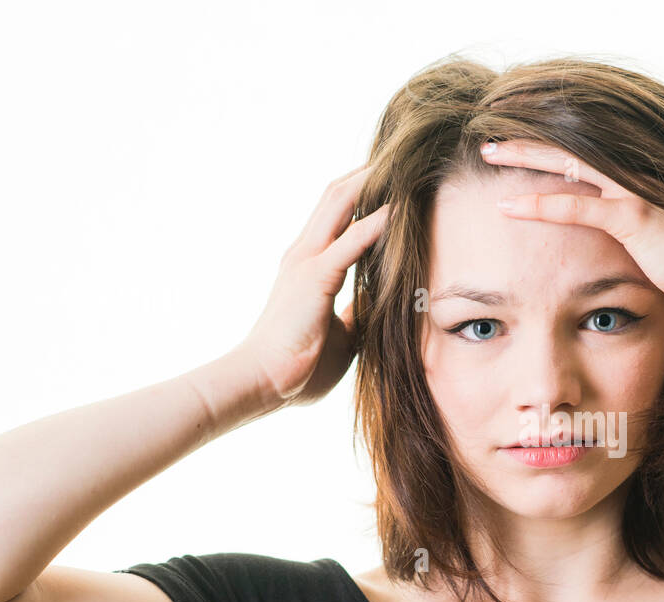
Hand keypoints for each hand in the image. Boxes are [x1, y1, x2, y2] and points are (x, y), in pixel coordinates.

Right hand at [238, 164, 390, 408]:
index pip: (335, 216)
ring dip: (371, 183)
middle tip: (400, 155)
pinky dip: (377, 222)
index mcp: (307, 266)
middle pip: (336, 197)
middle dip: (367, 173)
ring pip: (340, 205)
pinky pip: (351, 241)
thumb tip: (377, 307)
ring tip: (402, 164)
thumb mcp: (339, 335)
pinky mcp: (314, 278)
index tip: (391, 180)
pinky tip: (400, 208)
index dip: (361, 194)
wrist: (261, 383)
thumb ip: (355, 314)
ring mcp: (306, 262)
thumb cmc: (296, 368)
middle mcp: (304, 254)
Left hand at [480, 138, 663, 315]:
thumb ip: (633, 241)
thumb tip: (621, 254)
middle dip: (525, 143)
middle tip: (488, 140)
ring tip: (488, 152)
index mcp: (635, 184)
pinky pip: (577, 208)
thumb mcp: (659, 248)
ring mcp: (633, 194)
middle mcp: (632, 180)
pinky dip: (540, 205)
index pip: (582, 159)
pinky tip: (510, 206)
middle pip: (568, 149)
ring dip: (524, 157)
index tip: (516, 151)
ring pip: (567, 164)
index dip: (547, 152)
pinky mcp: (634, 217)